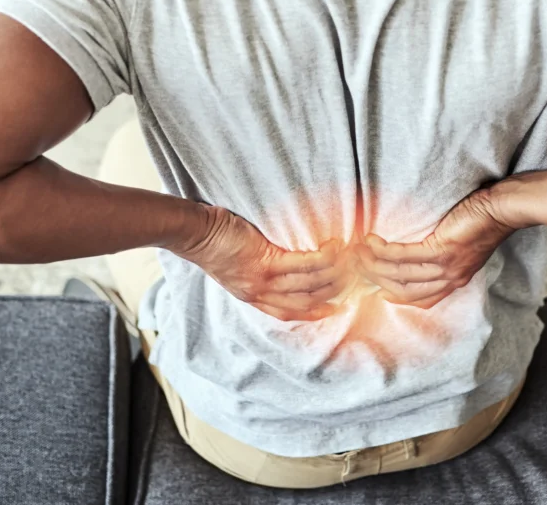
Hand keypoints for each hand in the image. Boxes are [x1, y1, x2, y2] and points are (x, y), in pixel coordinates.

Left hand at [176, 205, 346, 320]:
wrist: (195, 234)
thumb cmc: (214, 242)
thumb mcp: (236, 268)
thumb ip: (258, 272)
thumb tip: (279, 265)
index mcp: (253, 297)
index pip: (289, 312)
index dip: (314, 312)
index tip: (334, 307)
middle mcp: (260, 294)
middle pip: (305, 301)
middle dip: (331, 291)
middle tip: (351, 279)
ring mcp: (263, 280)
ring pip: (308, 284)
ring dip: (332, 272)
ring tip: (348, 258)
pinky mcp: (265, 262)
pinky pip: (303, 264)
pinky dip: (322, 257)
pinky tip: (334, 247)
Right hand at [355, 186, 520, 308]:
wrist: (499, 209)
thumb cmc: (480, 220)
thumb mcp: (460, 246)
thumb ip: (440, 256)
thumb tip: (413, 252)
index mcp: (453, 281)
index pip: (418, 300)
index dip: (393, 295)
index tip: (375, 286)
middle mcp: (448, 280)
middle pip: (402, 288)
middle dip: (375, 277)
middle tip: (356, 263)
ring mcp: (445, 267)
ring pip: (399, 273)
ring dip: (374, 262)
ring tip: (358, 250)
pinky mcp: (441, 250)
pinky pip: (404, 255)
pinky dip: (384, 249)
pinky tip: (371, 241)